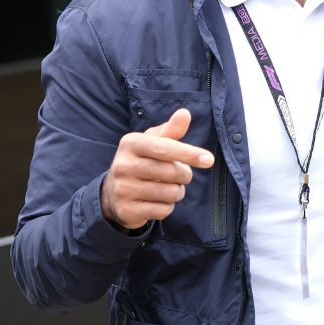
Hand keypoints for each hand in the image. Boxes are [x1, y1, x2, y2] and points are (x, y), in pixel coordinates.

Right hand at [100, 108, 214, 230]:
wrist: (114, 193)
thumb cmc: (143, 161)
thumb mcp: (154, 142)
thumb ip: (171, 130)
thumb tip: (185, 113)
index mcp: (131, 143)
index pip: (165, 148)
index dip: (189, 153)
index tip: (209, 160)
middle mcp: (123, 165)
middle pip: (172, 173)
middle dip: (184, 175)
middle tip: (178, 174)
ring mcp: (122, 189)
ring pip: (170, 193)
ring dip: (177, 192)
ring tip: (166, 187)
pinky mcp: (126, 210)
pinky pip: (164, 210)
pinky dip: (167, 206)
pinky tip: (156, 201)